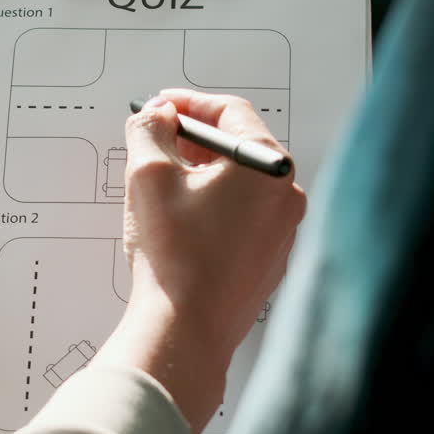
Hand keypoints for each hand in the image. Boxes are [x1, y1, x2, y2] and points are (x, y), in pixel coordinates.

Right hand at [98, 89, 306, 433]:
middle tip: (155, 144)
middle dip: (192, 140)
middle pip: (239, 148)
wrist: (186, 329)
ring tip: (161, 189)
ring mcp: (281, 233)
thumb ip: (149, 131)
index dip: (188, 103)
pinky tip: (179, 225)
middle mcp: (285, 197)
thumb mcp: (147, 175)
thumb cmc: (175, 257)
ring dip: (201, 176)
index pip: (231, 112)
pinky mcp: (267, 262)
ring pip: (239, 186)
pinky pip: (241, 219)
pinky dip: (212, 210)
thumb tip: (156, 118)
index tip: (159, 108)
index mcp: (268, 166)